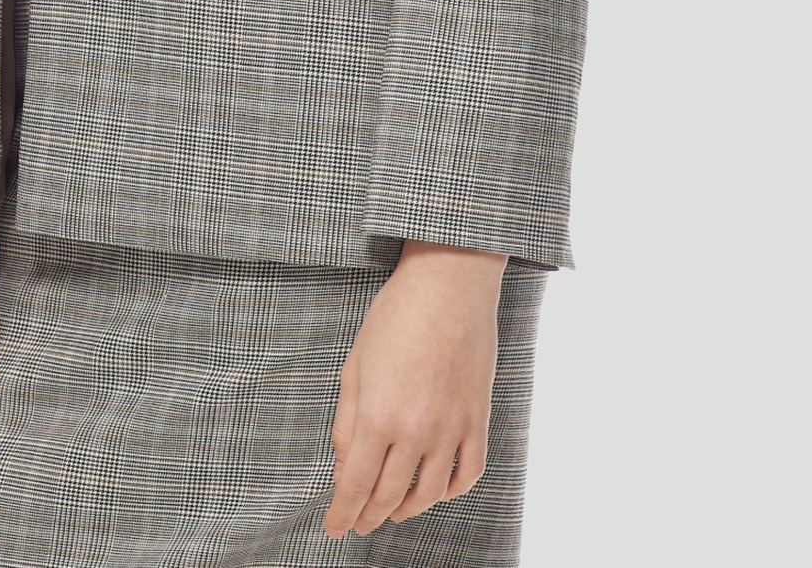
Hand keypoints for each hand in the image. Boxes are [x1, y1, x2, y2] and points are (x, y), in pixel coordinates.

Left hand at [323, 241, 507, 539]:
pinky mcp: (477, 418)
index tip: (333, 528)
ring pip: (430, 492)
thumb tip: (345, 469)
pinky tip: (437, 491)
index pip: (356, 484)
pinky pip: (468, 472)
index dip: (342, 512)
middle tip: (359, 524)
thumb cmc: (395, 315)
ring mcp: (451, 427)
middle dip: (370, 516)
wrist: (449, 283)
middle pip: (390, 495)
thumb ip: (347, 423)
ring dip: (408, 509)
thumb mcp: (355, 365)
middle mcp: (416, 429)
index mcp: (378, 414)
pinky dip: (451, 490)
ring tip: (393, 511)